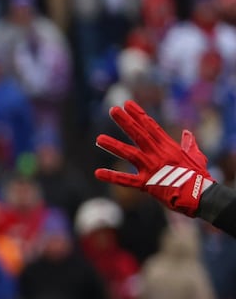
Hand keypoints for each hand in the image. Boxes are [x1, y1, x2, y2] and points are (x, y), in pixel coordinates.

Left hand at [95, 101, 212, 216]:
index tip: (128, 104)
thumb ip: (189, 144)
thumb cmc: (199, 176)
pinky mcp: (146, 184)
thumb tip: (188, 133)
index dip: (138, 115)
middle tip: (113, 109)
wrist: (200, 194)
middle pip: (139, 134)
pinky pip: (126, 180)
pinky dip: (112, 176)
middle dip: (126, 122)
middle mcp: (158, 154)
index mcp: (168, 146)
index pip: (150, 126)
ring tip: (98, 139)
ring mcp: (151, 168)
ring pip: (130, 154)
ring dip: (114, 146)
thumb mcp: (196, 156)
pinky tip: (98, 173)